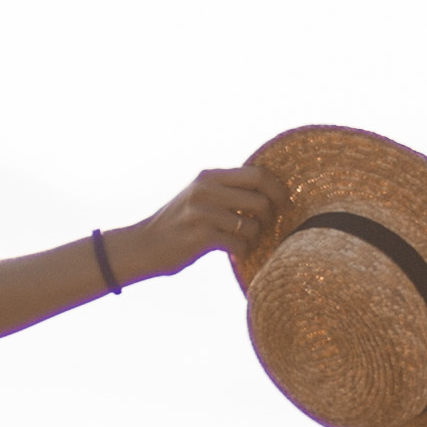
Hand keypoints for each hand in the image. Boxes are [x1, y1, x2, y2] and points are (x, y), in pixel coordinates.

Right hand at [108, 166, 280, 282]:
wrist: (143, 245)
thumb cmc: (179, 223)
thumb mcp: (199, 195)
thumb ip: (227, 188)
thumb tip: (269, 189)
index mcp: (209, 176)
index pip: (257, 174)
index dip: (277, 189)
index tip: (283, 203)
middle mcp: (206, 189)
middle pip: (260, 200)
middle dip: (270, 217)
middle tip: (264, 227)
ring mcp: (203, 213)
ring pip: (252, 225)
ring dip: (254, 238)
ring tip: (243, 242)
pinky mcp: (201, 237)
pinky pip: (239, 245)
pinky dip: (242, 252)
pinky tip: (235, 253)